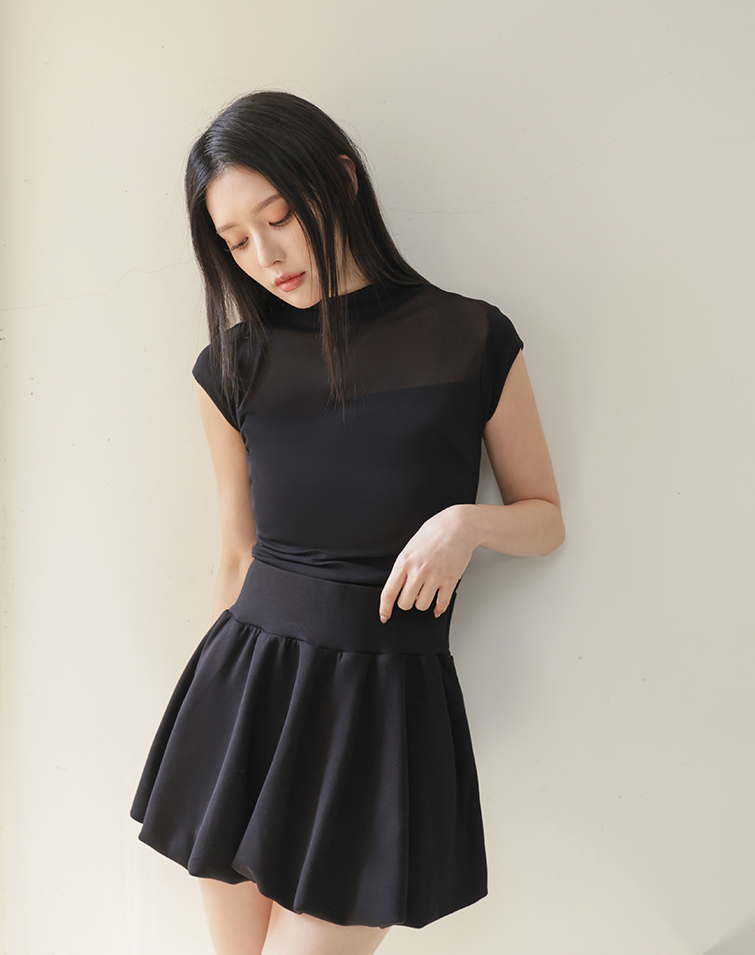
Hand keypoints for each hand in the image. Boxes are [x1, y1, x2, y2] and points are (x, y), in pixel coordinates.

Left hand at [379, 505, 478, 621]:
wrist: (458, 526)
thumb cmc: (434, 533)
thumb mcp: (410, 548)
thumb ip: (403, 567)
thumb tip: (398, 587)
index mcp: (404, 562)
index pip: (389, 592)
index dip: (385, 608)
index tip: (385, 616)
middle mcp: (418, 571)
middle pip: (405, 603)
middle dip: (407, 602)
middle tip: (411, 596)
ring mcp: (435, 577)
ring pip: (422, 606)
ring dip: (422, 603)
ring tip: (425, 594)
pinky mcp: (450, 580)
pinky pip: (441, 604)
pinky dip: (438, 609)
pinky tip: (437, 606)